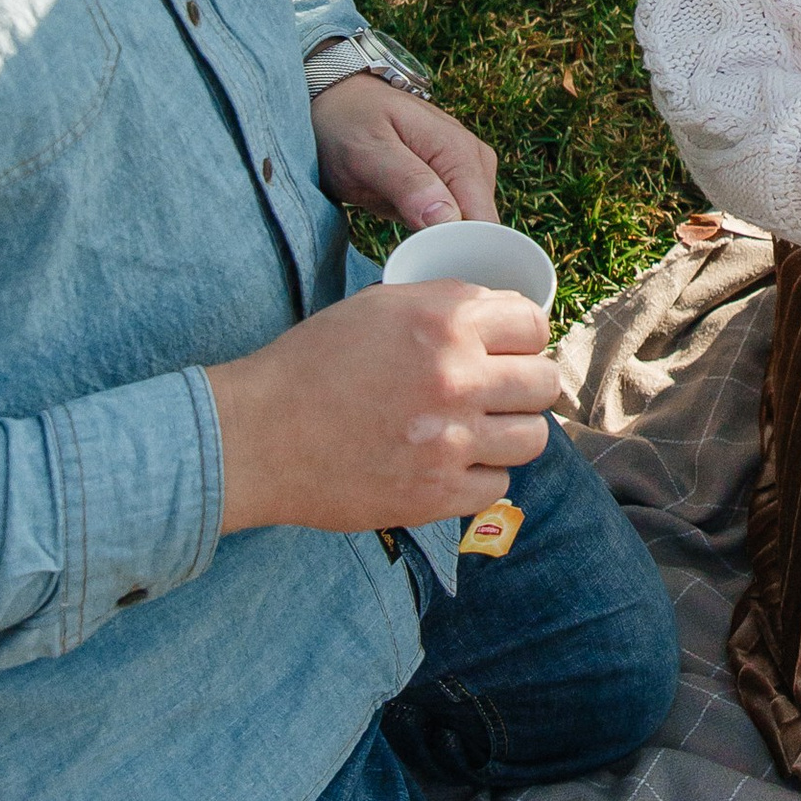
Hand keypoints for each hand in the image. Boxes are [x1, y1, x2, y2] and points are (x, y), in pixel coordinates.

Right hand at [210, 282, 557, 536]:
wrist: (257, 436)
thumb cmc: (313, 364)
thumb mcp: (381, 307)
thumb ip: (449, 306)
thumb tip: (509, 320)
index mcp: (445, 321)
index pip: (534, 325)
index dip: (523, 338)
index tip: (509, 352)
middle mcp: (456, 377)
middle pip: (543, 383)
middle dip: (523, 387)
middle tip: (494, 396)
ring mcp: (449, 441)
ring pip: (532, 439)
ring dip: (508, 435)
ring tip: (476, 432)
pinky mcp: (436, 494)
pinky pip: (498, 486)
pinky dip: (479, 477)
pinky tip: (448, 465)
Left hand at [311, 71, 497, 231]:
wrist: (335, 102)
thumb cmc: (346, 121)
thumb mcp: (366, 151)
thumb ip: (407, 182)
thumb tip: (448, 217)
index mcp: (459, 151)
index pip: (481, 219)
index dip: (454, 246)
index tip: (418, 252)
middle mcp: (474, 160)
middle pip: (478, 228)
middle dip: (443, 243)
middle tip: (397, 231)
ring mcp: (466, 172)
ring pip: (465, 228)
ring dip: (433, 235)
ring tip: (396, 215)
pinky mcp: (452, 183)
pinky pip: (451, 221)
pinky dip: (428, 227)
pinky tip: (403, 214)